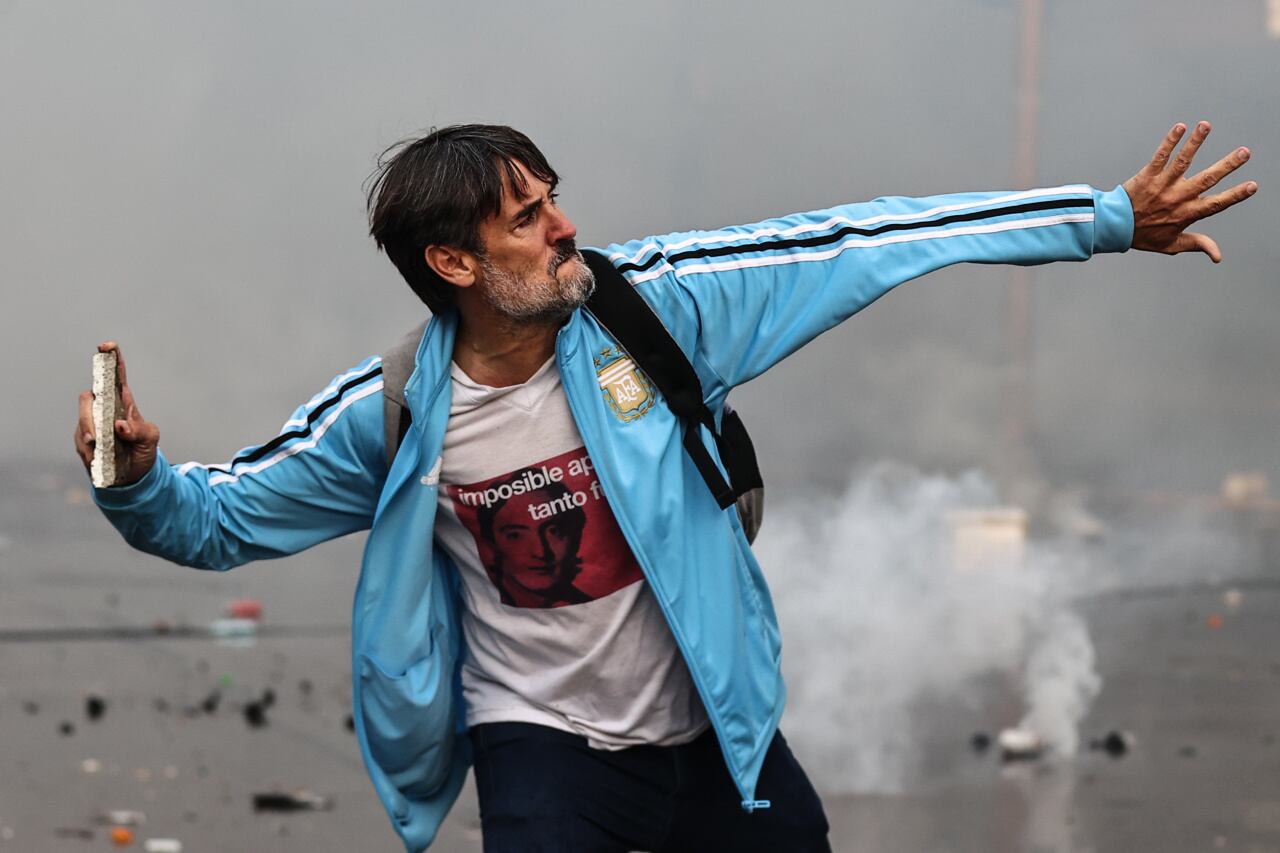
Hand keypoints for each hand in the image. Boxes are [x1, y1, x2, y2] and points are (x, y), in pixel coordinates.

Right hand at [75, 342, 159, 486]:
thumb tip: (120, 425)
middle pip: (88, 398)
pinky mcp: (83, 440)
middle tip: (96, 435)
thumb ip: (139, 431)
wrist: (133, 477)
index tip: (106, 347)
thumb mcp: (150, 440)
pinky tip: (98, 458)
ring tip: (98, 447)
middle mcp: (104, 409)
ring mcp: (91, 424)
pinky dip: (89, 451)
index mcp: (123, 402)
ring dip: (88, 434)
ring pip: (81, 420)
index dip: (111, 359)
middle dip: (88, 414)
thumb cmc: (143, 451)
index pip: (115, 376)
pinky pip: (80, 441)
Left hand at [1123, 121, 1257, 262]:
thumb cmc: (1144, 235)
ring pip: (1182, 161)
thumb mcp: (1171, 245)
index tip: (1252, 186)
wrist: (1114, 227)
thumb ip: (1197, 245)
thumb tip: (1218, 256)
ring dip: (1195, 143)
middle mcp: (1177, 197)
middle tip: (1244, 152)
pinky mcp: (1147, 175)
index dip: (1234, 196)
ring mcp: (1162, 184)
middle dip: (1226, 166)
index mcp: (1186, 213)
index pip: (1216, 204)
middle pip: (1206, 179)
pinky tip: (1180, 127)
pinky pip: (1160, 156)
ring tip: (1206, 126)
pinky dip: (1170, 141)